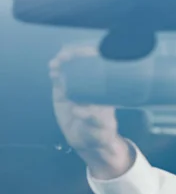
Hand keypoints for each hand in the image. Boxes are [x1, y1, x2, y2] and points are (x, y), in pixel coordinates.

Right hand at [50, 45, 133, 178]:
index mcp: (106, 91)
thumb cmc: (100, 133)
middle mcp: (92, 86)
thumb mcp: (100, 129)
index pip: (103, 68)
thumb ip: (93, 120)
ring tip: (58, 61)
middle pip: (86, 64)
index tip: (88, 53)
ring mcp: (78, 88)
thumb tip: (79, 111)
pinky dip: (56, 72)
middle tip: (67, 55)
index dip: (95, 58)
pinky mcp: (64, 93)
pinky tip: (52, 69)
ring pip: (72, 69)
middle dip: (77, 56)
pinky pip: (60, 79)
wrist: (86, 140)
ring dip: (65, 62)